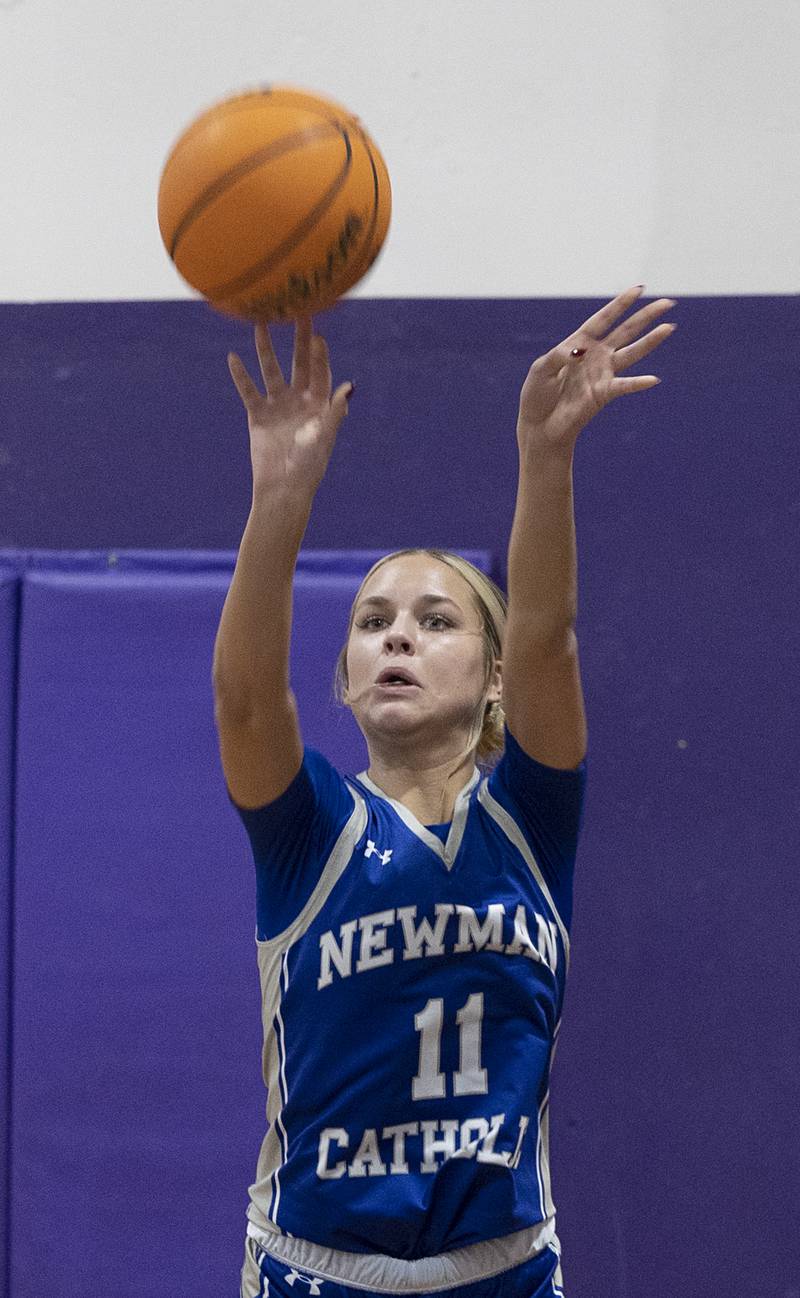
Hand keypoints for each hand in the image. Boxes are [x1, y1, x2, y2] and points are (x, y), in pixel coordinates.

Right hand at [228, 317, 352, 496]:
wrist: (283, 487)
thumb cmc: (310, 465)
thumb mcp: (325, 435)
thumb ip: (335, 410)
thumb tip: (350, 386)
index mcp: (319, 404)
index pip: (320, 371)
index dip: (319, 352)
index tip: (317, 332)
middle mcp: (299, 400)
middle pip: (299, 363)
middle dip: (298, 339)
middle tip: (296, 312)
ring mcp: (278, 406)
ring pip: (271, 371)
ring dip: (266, 349)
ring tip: (260, 324)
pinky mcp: (259, 416)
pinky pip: (248, 391)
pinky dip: (240, 376)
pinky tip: (232, 357)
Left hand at [517, 286, 676, 451]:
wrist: (539, 425)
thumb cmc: (537, 394)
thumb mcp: (541, 369)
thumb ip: (559, 356)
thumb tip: (580, 353)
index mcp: (579, 343)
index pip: (603, 319)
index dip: (621, 304)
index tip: (640, 289)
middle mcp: (596, 356)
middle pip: (625, 331)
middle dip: (646, 316)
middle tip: (667, 303)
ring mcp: (602, 374)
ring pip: (631, 353)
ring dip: (650, 341)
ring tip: (669, 327)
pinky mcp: (603, 394)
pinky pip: (623, 386)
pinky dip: (637, 384)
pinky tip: (652, 379)